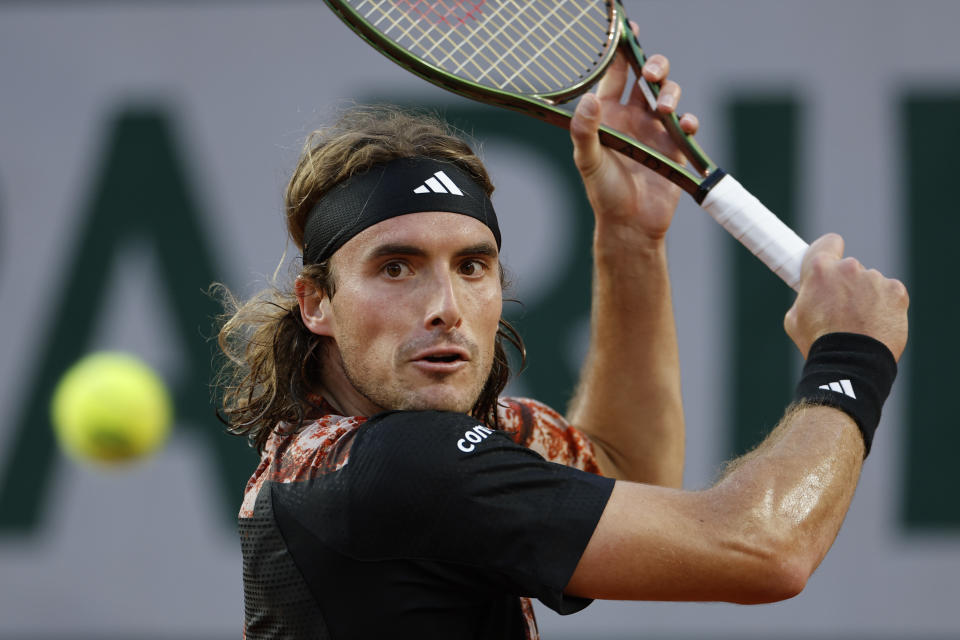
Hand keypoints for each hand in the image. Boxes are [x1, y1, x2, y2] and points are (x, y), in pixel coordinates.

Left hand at [569, 38, 698, 241]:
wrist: (631, 224)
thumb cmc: (604, 193)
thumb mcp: (589, 161)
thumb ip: (585, 131)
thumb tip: (588, 100)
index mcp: (609, 116)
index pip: (615, 75)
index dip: (622, 52)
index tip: (629, 32)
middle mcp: (633, 118)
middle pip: (648, 77)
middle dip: (654, 67)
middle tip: (651, 73)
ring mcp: (655, 131)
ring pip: (669, 95)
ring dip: (670, 94)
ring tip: (664, 109)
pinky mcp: (675, 147)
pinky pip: (686, 124)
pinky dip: (688, 120)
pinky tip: (682, 126)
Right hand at [784, 234, 908, 360]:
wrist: (851, 362)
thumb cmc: (818, 343)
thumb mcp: (794, 318)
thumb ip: (805, 297)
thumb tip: (811, 293)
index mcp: (819, 269)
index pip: (828, 242)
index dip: (829, 252)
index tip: (829, 264)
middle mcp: (849, 268)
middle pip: (849, 269)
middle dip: (846, 285)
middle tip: (841, 310)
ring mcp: (875, 279)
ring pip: (870, 283)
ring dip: (866, 297)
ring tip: (859, 324)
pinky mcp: (896, 291)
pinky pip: (889, 293)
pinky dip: (884, 306)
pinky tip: (876, 324)